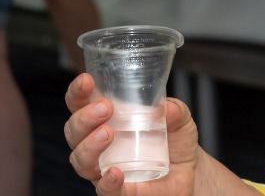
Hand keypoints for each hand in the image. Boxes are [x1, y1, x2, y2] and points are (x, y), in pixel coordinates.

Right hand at [63, 73, 201, 194]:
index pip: (80, 105)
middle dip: (84, 117)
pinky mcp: (118, 191)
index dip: (77, 93)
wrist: (189, 173)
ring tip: (107, 133)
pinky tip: (115, 172)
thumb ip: (175, 110)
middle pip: (74, 131)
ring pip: (80, 160)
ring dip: (89, 145)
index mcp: (106, 120)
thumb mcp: (180, 119)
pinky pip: (103, 191)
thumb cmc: (175, 141)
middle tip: (105, 107)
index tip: (86, 80)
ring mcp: (104, 169)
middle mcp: (97, 144)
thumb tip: (166, 108)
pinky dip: (106, 182)